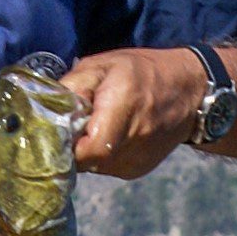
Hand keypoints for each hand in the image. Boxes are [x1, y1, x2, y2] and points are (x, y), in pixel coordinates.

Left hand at [59, 48, 205, 178]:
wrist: (191, 92)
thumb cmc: (143, 72)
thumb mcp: (103, 65)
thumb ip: (72, 86)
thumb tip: (45, 108)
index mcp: (122, 110)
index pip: (84, 150)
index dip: (65, 144)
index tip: (59, 128)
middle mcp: (132, 142)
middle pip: (84, 160)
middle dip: (72, 144)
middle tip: (75, 123)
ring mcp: (135, 162)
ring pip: (93, 166)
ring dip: (86, 149)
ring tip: (96, 125)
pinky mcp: (137, 170)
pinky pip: (106, 167)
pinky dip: (101, 154)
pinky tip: (111, 134)